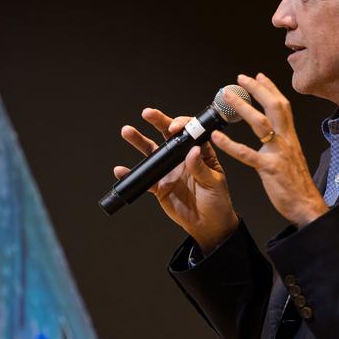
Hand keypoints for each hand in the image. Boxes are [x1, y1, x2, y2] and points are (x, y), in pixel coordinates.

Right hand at [113, 108, 238, 251]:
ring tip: (127, 131)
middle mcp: (182, 158)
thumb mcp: (214, 183)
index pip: (190, 132)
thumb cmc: (217, 202)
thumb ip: (200, 168)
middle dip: (158, 122)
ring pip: (152, 153)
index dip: (182, 125)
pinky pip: (144, 178)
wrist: (208, 225)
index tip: (174, 126)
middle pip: (168, 136)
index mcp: (200, 153)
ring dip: (139, 141)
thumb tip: (193, 152)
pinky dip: (132, 174)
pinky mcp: (160, 185)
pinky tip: (121, 170)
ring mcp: (170, 170)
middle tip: (147, 113)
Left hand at [209, 73, 327, 226]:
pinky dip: (230, 144)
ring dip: (243, 107)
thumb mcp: (292, 156)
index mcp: (290, 137)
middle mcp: (286, 140)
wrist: (307, 205)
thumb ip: (283, 141)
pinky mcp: (269, 169)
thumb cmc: (297, 183)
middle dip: (258, 89)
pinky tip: (217, 136)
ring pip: (261, 124)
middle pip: (274, 106)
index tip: (259, 75)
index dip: (270, 88)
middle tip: (240, 78)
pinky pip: (247, 154)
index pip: (282, 105)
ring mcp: (278, 153)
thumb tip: (275, 131)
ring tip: (227, 97)